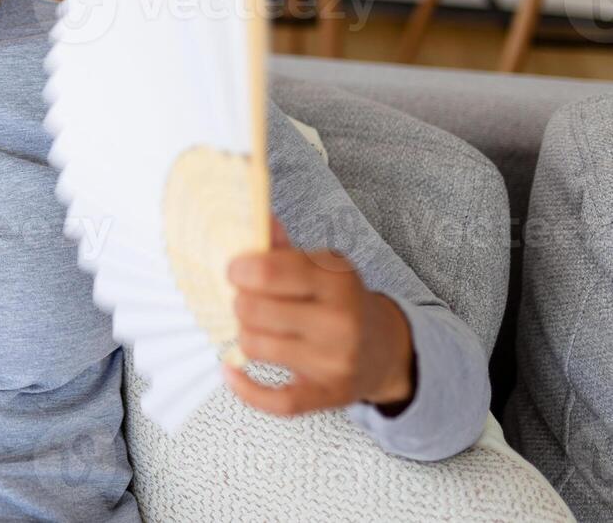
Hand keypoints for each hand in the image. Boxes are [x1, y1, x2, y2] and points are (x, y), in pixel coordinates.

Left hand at [222, 215, 416, 416]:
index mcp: (336, 279)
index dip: (240, 270)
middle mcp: (340, 320)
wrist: (385, 348)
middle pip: (253, 310)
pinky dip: (245, 387)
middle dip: (240, 304)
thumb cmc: (339, 301)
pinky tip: (231, 371)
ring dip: (244, 336)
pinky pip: (275, 400)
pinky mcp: (328, 395)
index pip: (269, 271)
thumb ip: (281, 246)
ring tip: (255, 329)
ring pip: (255, 347)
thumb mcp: (320, 267)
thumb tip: (252, 216)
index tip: (234, 271)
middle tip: (247, 302)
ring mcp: (335, 361)